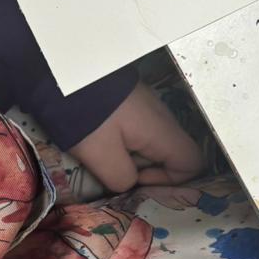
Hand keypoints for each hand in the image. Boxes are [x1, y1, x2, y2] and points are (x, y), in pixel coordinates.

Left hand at [71, 81, 205, 194]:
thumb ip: (122, 178)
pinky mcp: (132, 103)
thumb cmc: (86, 115)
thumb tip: (129, 184)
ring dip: (134, 158)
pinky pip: (141, 132)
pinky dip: (126, 144)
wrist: (65, 74)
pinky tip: (101, 142)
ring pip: (155, 144)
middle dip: (149, 172)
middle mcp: (163, 118)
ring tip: (104, 158)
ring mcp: (148, 108)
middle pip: (173, 155)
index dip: (172, 182)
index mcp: (162, 131)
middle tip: (116, 174)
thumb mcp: (100, 155)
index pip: (193, 163)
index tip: (139, 181)